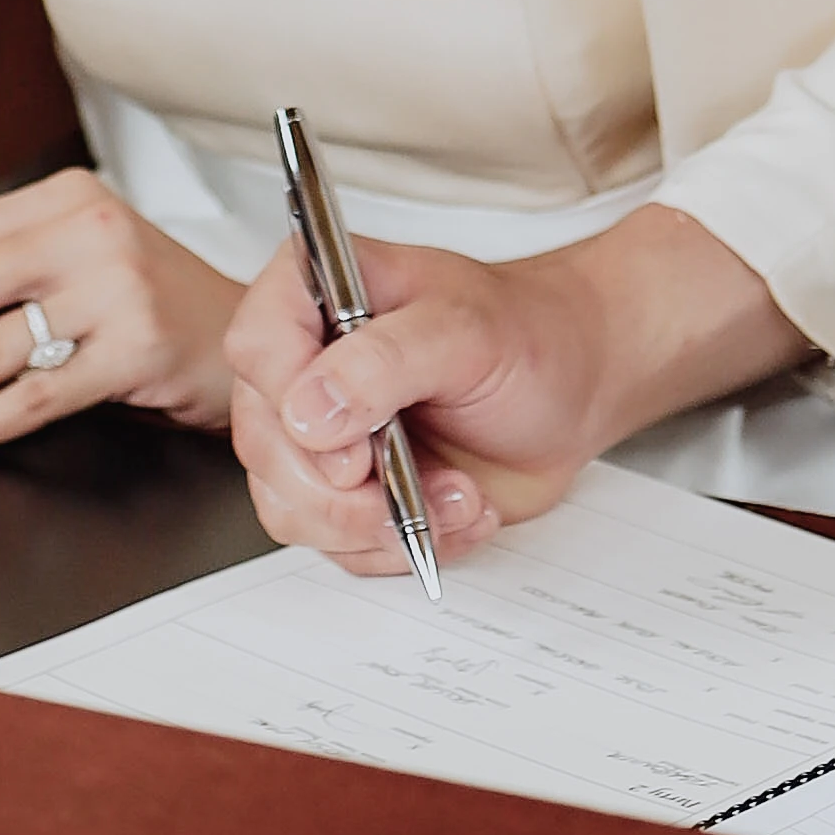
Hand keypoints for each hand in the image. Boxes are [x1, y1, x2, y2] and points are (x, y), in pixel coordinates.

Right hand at [233, 202, 803, 576]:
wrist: (576, 390)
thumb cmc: (530, 336)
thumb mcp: (466, 331)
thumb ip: (384, 361)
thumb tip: (307, 410)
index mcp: (319, 290)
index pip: (258, 347)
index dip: (291, 408)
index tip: (353, 450)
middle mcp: (306, 361)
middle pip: (264, 444)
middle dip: (341, 492)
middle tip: (407, 489)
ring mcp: (322, 432)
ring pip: (292, 507)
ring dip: (380, 525)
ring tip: (455, 496)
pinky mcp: (349, 490)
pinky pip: (338, 543)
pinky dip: (401, 545)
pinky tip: (455, 511)